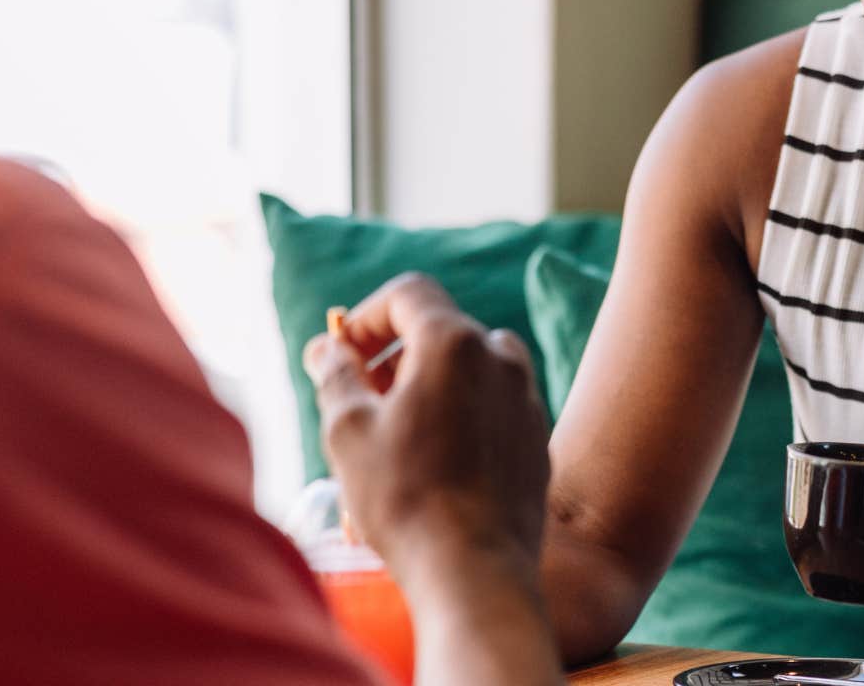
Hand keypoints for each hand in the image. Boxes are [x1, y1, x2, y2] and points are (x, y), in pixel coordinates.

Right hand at [303, 272, 550, 584]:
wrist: (476, 569)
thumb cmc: (404, 498)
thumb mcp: (348, 431)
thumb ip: (336, 375)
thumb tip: (326, 348)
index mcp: (455, 343)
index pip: (409, 293)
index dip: (366, 316)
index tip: (342, 353)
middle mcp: (501, 358)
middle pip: (441, 328)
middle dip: (393, 351)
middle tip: (359, 392)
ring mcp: (526, 396)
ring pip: (471, 365)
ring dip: (430, 379)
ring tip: (395, 424)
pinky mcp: (536, 436)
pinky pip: (492, 403)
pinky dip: (460, 410)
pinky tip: (433, 456)